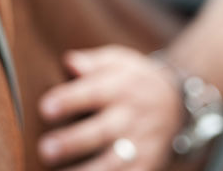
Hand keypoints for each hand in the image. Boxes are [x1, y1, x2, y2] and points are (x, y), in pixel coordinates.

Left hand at [37, 45, 181, 169]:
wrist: (177, 103)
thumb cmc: (132, 80)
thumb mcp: (118, 61)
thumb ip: (92, 62)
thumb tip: (69, 62)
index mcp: (120, 87)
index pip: (93, 93)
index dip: (69, 101)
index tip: (45, 108)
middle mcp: (131, 117)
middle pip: (102, 132)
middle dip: (73, 142)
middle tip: (45, 149)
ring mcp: (141, 144)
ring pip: (114, 163)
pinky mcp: (147, 165)